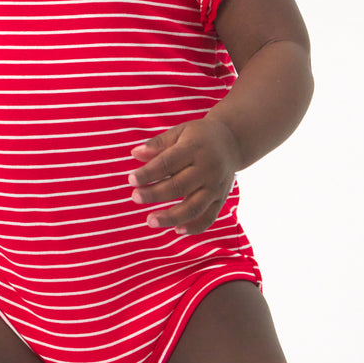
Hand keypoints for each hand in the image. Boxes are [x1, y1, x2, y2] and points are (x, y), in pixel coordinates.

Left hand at [128, 119, 242, 234]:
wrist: (232, 141)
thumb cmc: (199, 136)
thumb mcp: (179, 132)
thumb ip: (158, 143)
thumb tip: (134, 153)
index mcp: (195, 148)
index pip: (168, 163)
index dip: (148, 173)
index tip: (131, 179)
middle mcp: (208, 169)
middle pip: (179, 186)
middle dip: (155, 194)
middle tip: (135, 197)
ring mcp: (216, 186)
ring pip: (194, 207)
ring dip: (171, 217)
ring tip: (150, 221)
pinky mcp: (221, 199)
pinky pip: (209, 218)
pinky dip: (194, 227)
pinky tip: (176, 230)